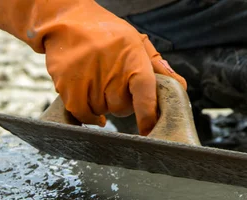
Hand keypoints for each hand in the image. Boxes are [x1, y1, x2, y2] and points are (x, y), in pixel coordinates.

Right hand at [0, 0, 186, 134]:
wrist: (67, 22)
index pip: (145, 94)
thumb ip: (157, 66)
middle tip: (113, 85)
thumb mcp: (135, 41)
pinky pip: (81, 113)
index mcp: (132, 59)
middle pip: (121, 108)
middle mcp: (111, 71)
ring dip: (100, 104)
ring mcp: (88, 80)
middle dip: (120, 102)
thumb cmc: (105, 32)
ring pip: (100, 112)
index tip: (148, 130)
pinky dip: (85, 114)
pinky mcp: (67, 87)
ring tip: (96, 82)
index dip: (148, 115)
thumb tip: (179, 86)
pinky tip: (87, 102)